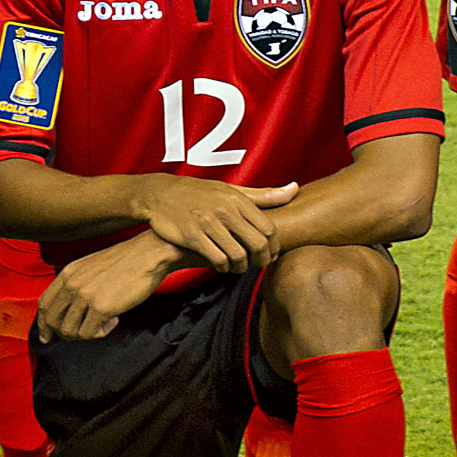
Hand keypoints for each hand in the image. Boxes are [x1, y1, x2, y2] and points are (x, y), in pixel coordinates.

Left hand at [36, 231, 175, 341]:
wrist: (148, 254)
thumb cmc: (125, 261)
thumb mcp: (90, 267)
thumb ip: (76, 284)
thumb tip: (69, 308)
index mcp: (68, 273)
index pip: (44, 304)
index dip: (43, 324)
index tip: (46, 336)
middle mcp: (72, 284)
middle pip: (52, 321)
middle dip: (64, 333)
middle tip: (82, 332)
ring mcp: (85, 296)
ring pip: (69, 330)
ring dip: (85, 333)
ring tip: (101, 323)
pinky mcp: (101, 307)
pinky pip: (90, 333)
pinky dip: (101, 332)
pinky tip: (113, 319)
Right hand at [126, 174, 296, 273]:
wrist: (160, 194)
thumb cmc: (200, 193)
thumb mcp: (231, 189)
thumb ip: (263, 195)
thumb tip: (295, 188)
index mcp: (237, 199)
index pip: (269, 229)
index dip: (274, 247)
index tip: (271, 254)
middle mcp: (225, 210)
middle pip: (258, 244)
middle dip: (262, 261)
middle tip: (258, 265)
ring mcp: (208, 223)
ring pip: (238, 255)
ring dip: (242, 267)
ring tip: (239, 267)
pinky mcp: (192, 236)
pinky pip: (217, 259)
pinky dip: (223, 268)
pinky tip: (222, 266)